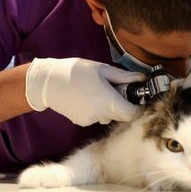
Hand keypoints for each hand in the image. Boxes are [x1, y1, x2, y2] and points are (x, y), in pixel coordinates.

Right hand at [25, 58, 145, 125]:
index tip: (134, 96)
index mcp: (109, 102)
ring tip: (96, 90)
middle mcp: (101, 115)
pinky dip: (96, 109)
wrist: (48, 82)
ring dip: (108, 106)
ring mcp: (90, 120)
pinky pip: (96, 117)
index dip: (136, 106)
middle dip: (121, 104)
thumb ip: (124, 77)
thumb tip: (142, 79)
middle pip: (121, 115)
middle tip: (112, 87)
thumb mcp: (102, 69)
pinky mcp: (81, 122)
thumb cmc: (76, 71)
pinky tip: (86, 97)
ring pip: (108, 116)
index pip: (133, 114)